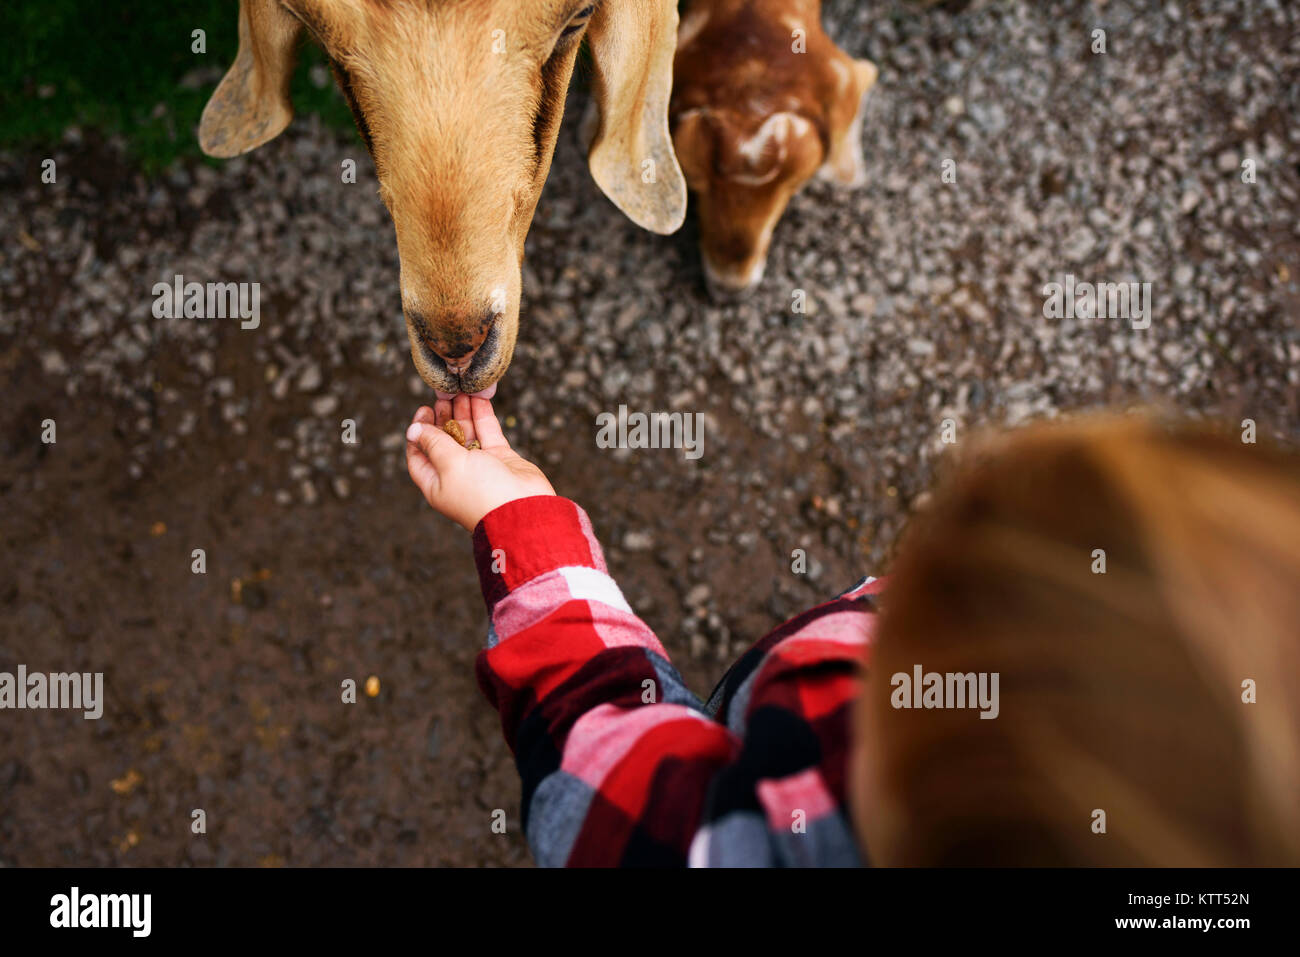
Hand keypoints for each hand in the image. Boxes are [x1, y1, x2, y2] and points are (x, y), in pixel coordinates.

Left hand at [405, 395, 555, 530]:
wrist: (523, 509)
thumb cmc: (482, 492)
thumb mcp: (450, 464)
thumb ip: (433, 443)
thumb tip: (413, 430)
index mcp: (437, 482)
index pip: (419, 455)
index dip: (418, 433)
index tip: (423, 410)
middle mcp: (456, 474)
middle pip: (444, 440)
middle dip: (442, 417)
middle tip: (444, 395)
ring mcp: (480, 465)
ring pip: (467, 433)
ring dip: (463, 412)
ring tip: (460, 390)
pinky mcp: (500, 458)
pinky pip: (488, 432)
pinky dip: (483, 416)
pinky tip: (478, 397)